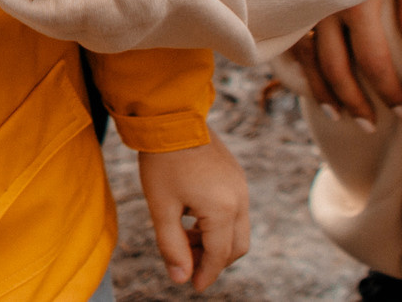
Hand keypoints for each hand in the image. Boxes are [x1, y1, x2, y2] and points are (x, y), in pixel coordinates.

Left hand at [136, 132, 250, 289]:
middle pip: (236, 247)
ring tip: (184, 237)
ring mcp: (240, 185)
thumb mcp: (161, 207)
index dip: (206, 274)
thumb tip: (181, 279)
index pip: (219, 255)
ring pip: (237, 229)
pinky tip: (191, 217)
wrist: (171, 116)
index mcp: (222, 209)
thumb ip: (172, 246)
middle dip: (213, 260)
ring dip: (215, 241)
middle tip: (187, 263)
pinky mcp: (236, 175)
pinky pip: (235, 210)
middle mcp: (239, 199)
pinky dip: (218, 223)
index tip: (193, 287)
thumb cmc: (162, 161)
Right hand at [286, 0, 401, 129]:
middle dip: (357, 102)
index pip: (373, 61)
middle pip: (336, 68)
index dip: (390, 92)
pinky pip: (288, 38)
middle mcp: (321, 1)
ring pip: (306, 58)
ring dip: (325, 91)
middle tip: (373, 127)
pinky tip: (310, 84)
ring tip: (343, 116)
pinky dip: (299, 66)